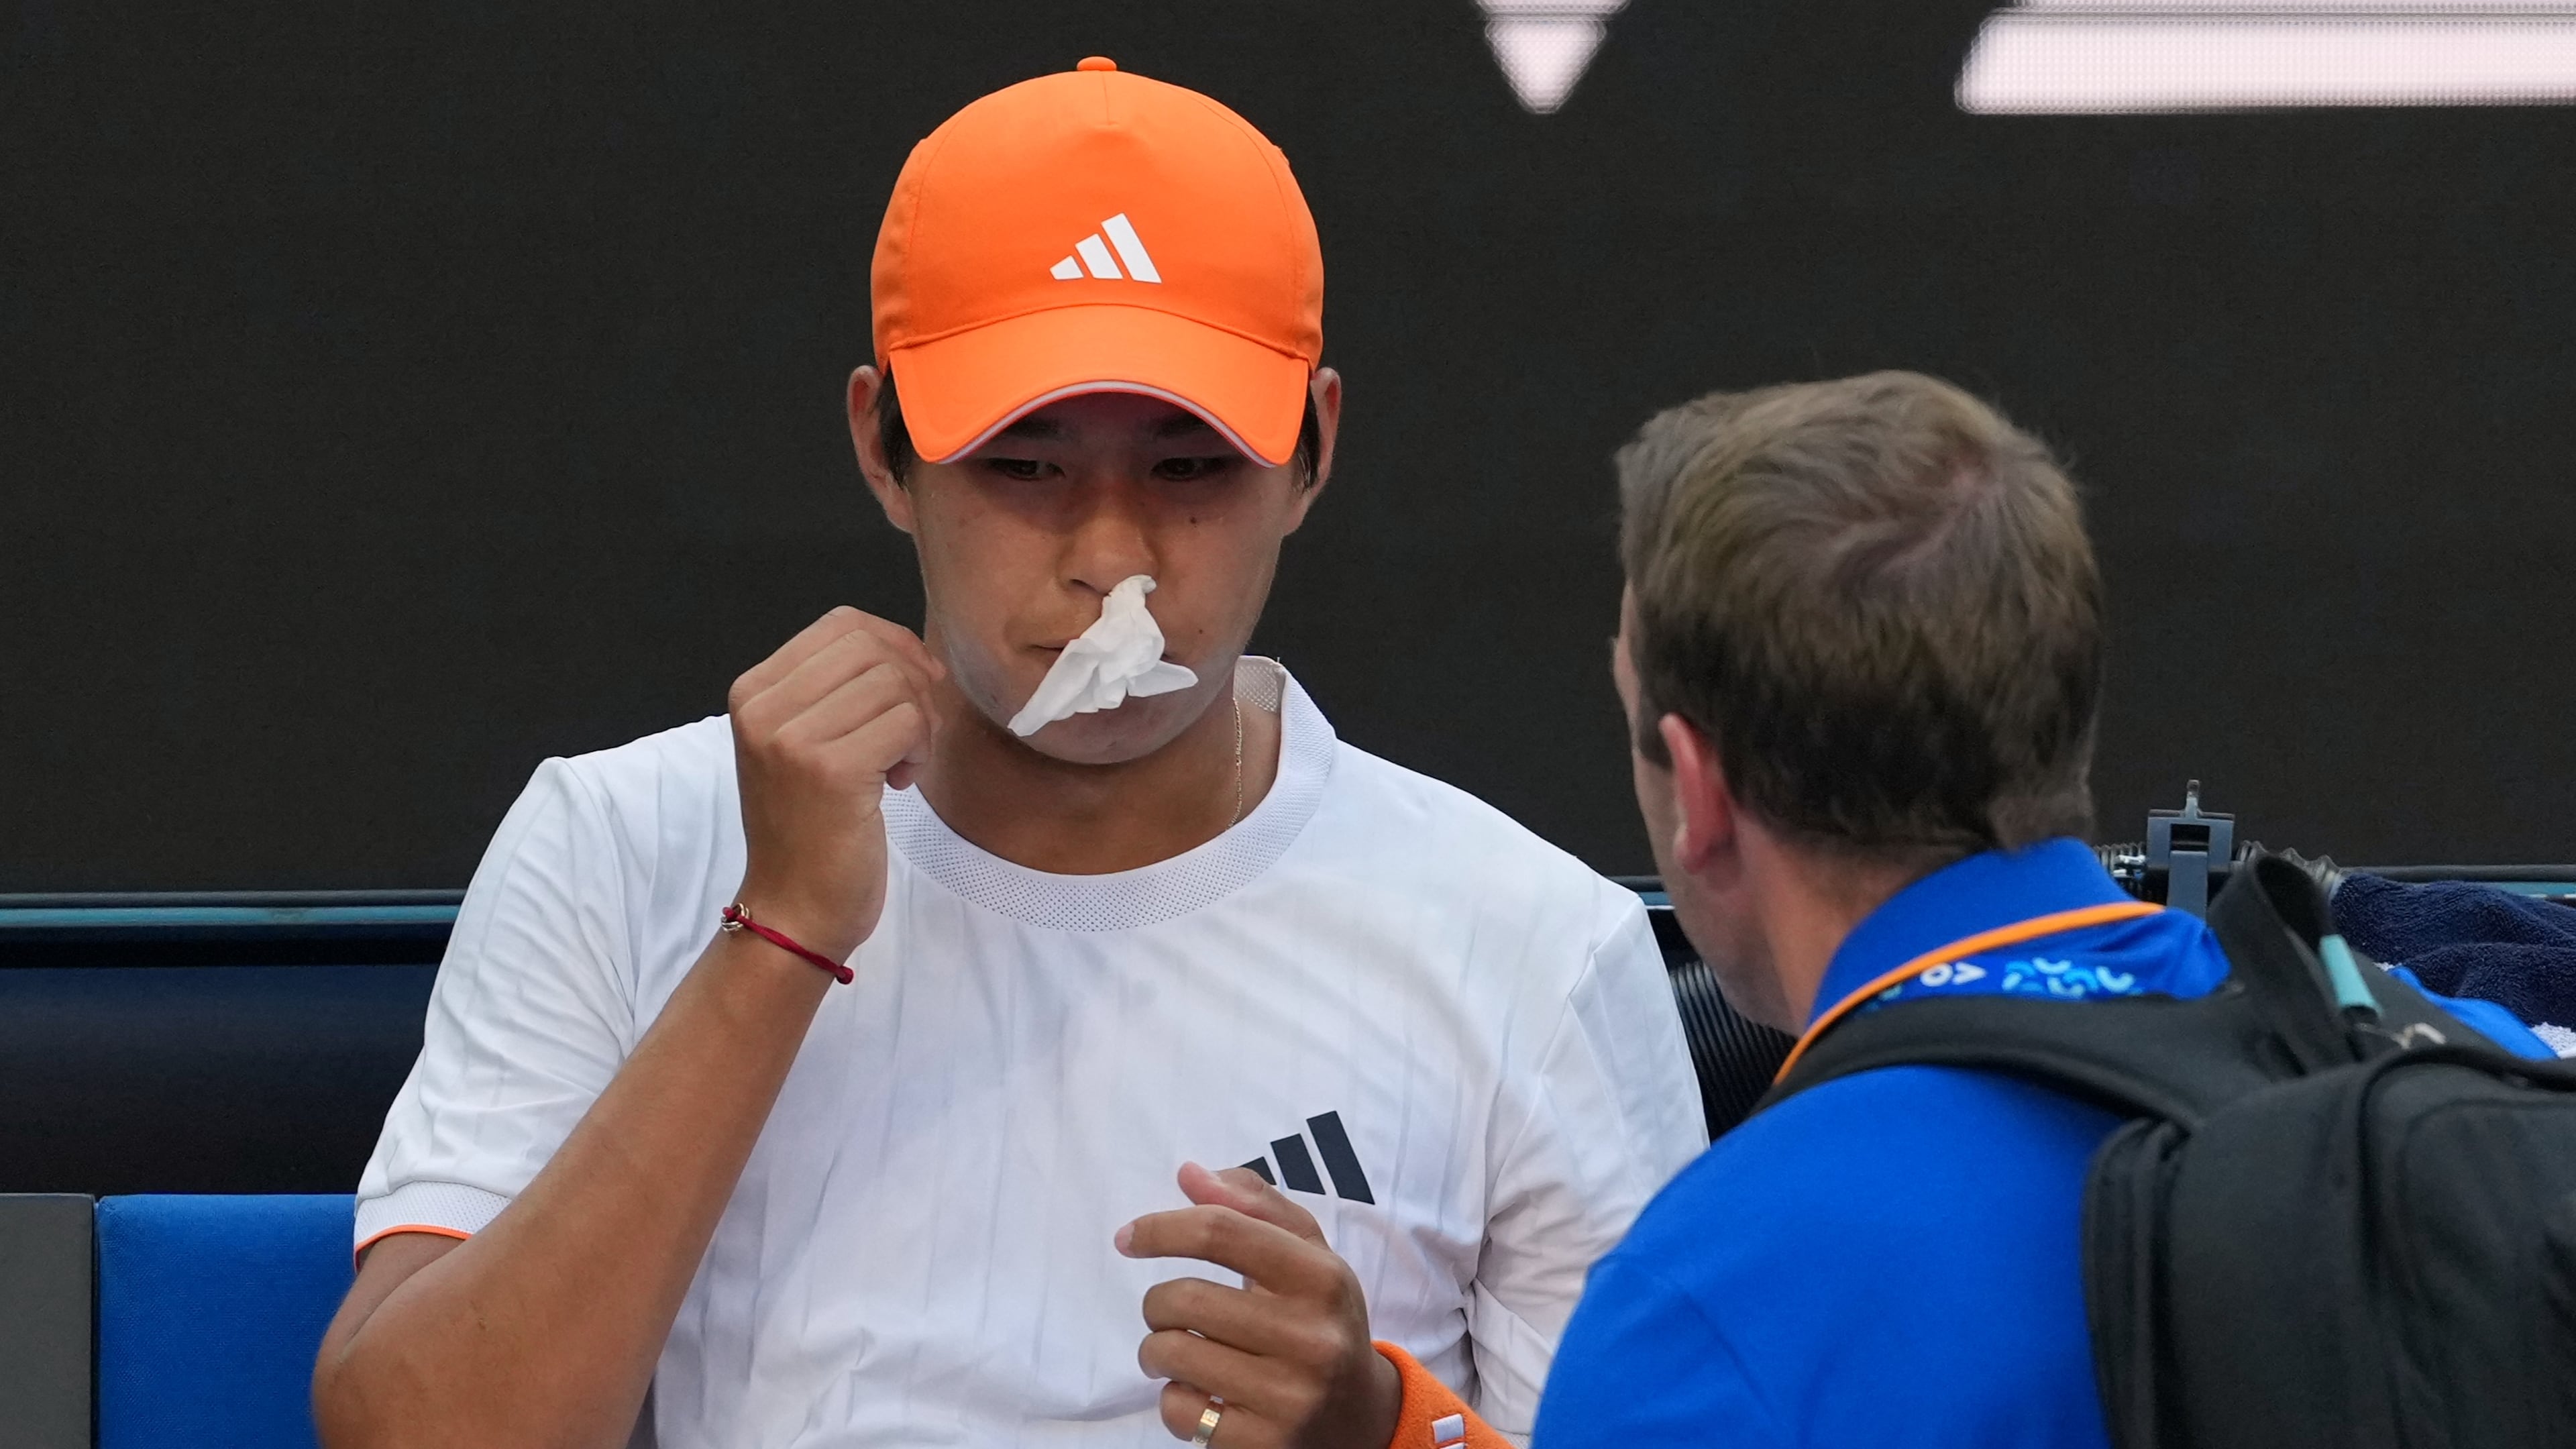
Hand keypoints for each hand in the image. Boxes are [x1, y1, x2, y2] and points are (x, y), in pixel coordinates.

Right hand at [726, 607, 943, 962]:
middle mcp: (763, 708)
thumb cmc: (811, 827)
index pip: (841, 624)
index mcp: (752, 691)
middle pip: (871, 647)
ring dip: (918, 723)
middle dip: (911, 684)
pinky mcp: (831, 770)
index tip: (911, 693)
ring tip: (898, 764)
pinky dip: (919, 750)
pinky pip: (908, 723)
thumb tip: (909, 650)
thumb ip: (838, 689)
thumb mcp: (804, 742)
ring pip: (895, 684)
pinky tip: (898, 782)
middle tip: (909, 735)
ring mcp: (792, 738)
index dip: (894, 646)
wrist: (793, 909)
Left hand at [1118, 1163, 1402, 1448]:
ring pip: (1171, 1353)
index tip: (1128, 1237)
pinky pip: (1178, 1410)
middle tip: (1170, 1313)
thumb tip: (1190, 1174)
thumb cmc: (1319, 1319)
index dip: (1161, 1229)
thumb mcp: (1307, 1256)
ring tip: (1181, 1351)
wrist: (1362, 1416)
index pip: (1220, 1232)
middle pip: (1183, 1297)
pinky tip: (1203, 1393)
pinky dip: (1174, 1398)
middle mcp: (1311, 1337)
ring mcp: (1288, 1397)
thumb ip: (1253, 1206)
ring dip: (1158, 1349)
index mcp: (1322, 1278)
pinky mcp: (1264, 1444)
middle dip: (1158, 1303)